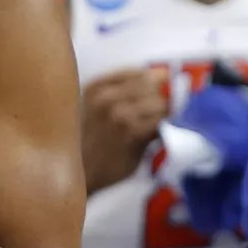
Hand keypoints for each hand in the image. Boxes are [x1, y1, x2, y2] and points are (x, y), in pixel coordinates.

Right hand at [81, 66, 170, 192]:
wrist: (83, 174)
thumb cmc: (93, 140)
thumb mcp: (98, 108)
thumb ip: (125, 92)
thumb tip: (165, 77)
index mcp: (96, 88)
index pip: (138, 73)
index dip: (156, 79)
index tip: (164, 86)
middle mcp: (105, 98)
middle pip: (151, 85)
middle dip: (162, 96)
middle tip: (163, 109)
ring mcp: (118, 115)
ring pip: (158, 103)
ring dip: (165, 113)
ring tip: (160, 123)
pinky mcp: (131, 134)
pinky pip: (159, 122)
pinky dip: (164, 126)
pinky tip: (160, 133)